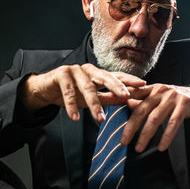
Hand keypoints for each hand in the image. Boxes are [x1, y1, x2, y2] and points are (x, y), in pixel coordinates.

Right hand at [22, 63, 146, 122]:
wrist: (45, 89)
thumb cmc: (71, 93)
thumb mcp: (91, 98)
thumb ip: (108, 98)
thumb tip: (128, 100)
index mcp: (98, 74)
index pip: (116, 76)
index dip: (129, 80)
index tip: (144, 85)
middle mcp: (88, 69)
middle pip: (105, 77)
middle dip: (116, 86)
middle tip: (126, 95)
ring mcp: (74, 70)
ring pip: (87, 87)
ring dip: (93, 104)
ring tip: (99, 118)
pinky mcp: (60, 75)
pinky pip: (68, 92)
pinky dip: (71, 105)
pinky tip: (74, 117)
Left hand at [120, 84, 189, 151]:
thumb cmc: (178, 101)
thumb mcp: (160, 98)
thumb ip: (143, 101)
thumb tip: (126, 103)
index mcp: (151, 89)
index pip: (131, 96)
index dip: (117, 102)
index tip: (104, 110)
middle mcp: (160, 91)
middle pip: (140, 110)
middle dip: (130, 127)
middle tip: (123, 141)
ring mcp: (172, 97)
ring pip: (155, 118)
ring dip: (146, 135)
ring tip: (139, 148)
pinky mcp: (184, 105)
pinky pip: (172, 124)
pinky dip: (166, 137)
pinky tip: (160, 147)